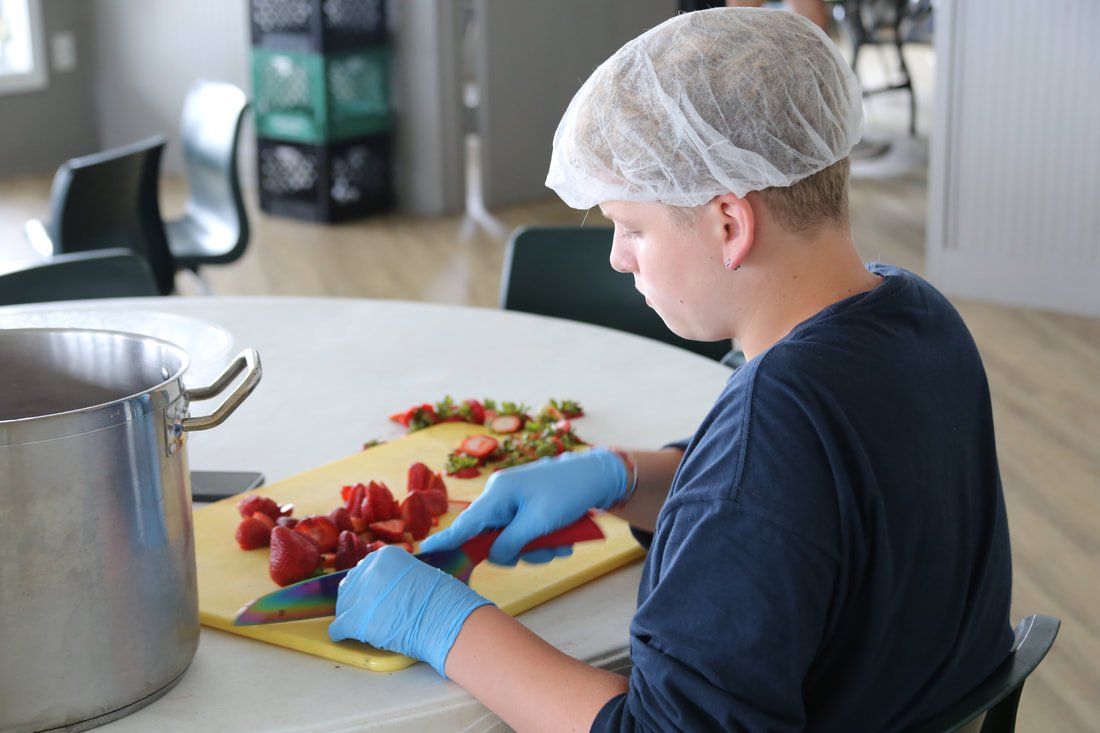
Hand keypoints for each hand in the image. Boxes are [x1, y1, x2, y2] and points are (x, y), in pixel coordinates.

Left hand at [328, 545, 492, 676]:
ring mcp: (361, 594)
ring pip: (343, 605)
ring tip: (357, 624)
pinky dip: (341, 632)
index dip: (367, 584)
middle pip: (350, 585)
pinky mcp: (357, 620)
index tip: (371, 593)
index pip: (364, 569)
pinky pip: (339, 627)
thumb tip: (387, 587)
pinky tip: (344, 635)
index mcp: (384, 556)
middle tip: (365, 611)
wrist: (446, 619)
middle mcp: (369, 569)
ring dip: (349, 614)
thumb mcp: (417, 573)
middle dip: (356, 598)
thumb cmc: (442, 598)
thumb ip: (397, 576)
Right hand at [418, 448, 627, 564]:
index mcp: (498, 493)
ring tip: (563, 542)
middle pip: (494, 537)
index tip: (423, 553)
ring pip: (514, 539)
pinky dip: (545, 540)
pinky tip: (566, 537)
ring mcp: (515, 500)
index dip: (446, 540)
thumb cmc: (568, 493)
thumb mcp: (539, 523)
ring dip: (539, 548)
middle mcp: (501, 495)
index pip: (466, 523)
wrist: (599, 476)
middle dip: (522, 550)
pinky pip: (527, 532)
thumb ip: (511, 543)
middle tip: (548, 550)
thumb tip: (493, 556)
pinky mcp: (529, 505)